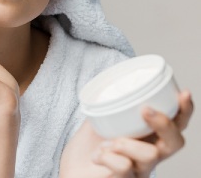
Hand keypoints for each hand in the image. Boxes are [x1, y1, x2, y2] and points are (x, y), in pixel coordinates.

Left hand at [60, 90, 193, 176]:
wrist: (70, 174)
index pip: (175, 126)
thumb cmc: (85, 151)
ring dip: (125, 142)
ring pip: (151, 154)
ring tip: (106, 143)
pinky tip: (97, 155)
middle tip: (145, 110)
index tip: (183, 93)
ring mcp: (139, 172)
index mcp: (146, 139)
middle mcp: (148, 157)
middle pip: (175, 142)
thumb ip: (106, 107)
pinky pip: (125, 167)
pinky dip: (108, 156)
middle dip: (164, 123)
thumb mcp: (96, 122)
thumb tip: (109, 86)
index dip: (184, 111)